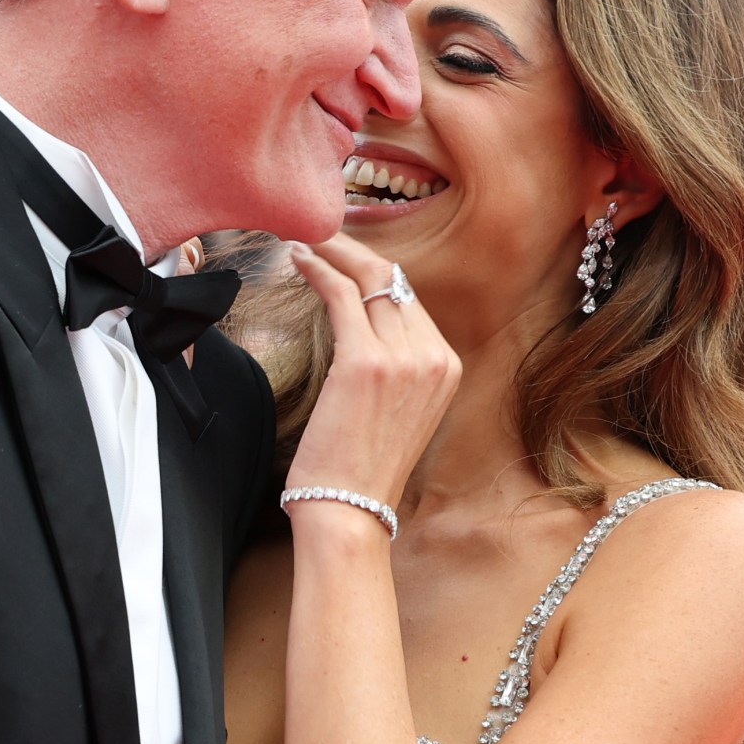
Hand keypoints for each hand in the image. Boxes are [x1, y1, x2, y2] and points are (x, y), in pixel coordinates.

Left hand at [279, 234, 460, 512]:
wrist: (350, 510)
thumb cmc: (358, 468)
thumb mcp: (395, 413)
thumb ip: (394, 370)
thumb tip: (363, 336)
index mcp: (446, 367)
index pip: (410, 300)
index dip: (374, 271)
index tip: (344, 254)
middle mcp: (435, 356)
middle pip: (395, 280)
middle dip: (355, 250)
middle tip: (320, 233)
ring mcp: (405, 358)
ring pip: (371, 279)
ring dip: (333, 251)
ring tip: (303, 239)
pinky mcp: (366, 362)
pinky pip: (342, 296)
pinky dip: (319, 269)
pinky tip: (297, 257)